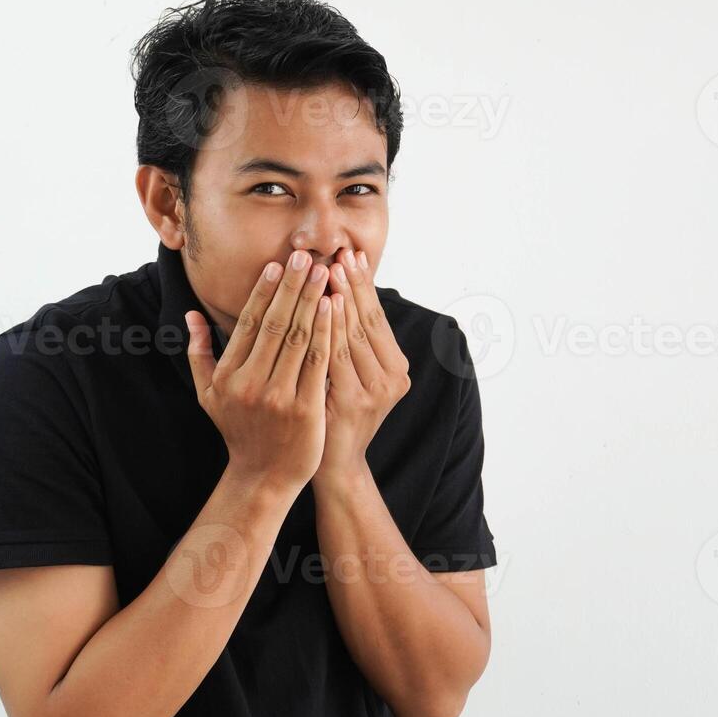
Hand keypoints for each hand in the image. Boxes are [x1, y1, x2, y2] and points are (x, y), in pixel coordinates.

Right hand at [185, 250, 333, 492]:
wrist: (263, 477)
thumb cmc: (238, 430)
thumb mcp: (208, 394)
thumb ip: (198, 353)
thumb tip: (190, 314)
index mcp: (228, 376)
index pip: (249, 323)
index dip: (263, 291)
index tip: (276, 264)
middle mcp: (251, 384)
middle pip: (275, 324)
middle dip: (291, 286)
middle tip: (304, 256)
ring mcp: (279, 397)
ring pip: (298, 338)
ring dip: (312, 301)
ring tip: (324, 273)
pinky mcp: (306, 409)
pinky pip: (318, 362)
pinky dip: (326, 331)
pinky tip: (334, 307)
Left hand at [318, 248, 409, 477]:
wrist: (331, 465)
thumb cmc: (333, 414)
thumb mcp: (351, 376)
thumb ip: (350, 341)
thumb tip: (338, 290)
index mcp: (396, 369)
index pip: (377, 317)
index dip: (364, 285)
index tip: (351, 254)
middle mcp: (392, 380)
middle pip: (368, 322)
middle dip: (353, 285)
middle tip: (341, 252)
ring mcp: (374, 392)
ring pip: (354, 335)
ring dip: (342, 299)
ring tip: (331, 268)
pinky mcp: (352, 402)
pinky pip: (337, 356)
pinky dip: (329, 328)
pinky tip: (322, 304)